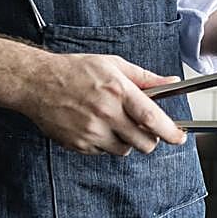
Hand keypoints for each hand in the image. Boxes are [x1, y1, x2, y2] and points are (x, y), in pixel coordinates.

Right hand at [20, 52, 185, 155]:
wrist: (37, 82)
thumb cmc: (76, 71)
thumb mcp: (114, 65)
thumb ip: (145, 78)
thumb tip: (172, 82)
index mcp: (118, 91)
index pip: (152, 118)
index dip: (170, 132)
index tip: (180, 137)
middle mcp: (106, 113)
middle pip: (143, 142)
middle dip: (151, 139)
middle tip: (146, 129)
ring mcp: (91, 132)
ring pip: (125, 150)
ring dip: (127, 141)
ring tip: (115, 122)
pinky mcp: (78, 144)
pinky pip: (103, 152)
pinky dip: (106, 143)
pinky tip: (97, 126)